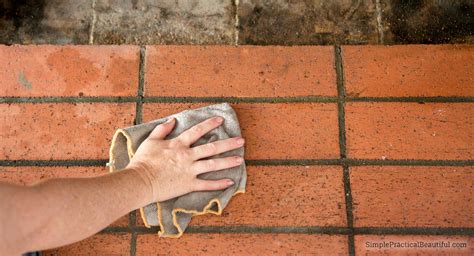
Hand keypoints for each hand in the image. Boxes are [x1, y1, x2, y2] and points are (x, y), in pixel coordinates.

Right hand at [126, 116, 244, 202]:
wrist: (139, 181)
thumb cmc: (143, 161)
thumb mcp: (151, 141)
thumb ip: (162, 129)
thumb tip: (172, 120)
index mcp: (178, 144)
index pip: (197, 131)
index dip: (209, 124)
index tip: (221, 120)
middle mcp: (187, 156)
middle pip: (211, 148)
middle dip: (228, 143)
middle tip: (241, 141)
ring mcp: (189, 171)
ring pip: (213, 165)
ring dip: (228, 162)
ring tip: (240, 159)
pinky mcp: (188, 185)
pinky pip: (206, 184)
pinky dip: (219, 184)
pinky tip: (230, 182)